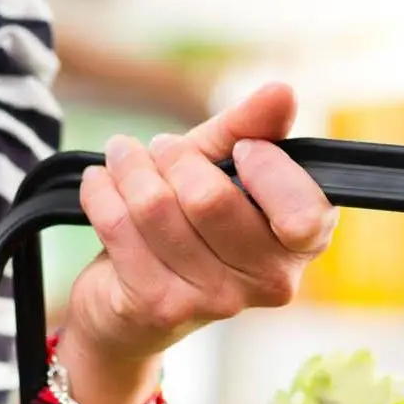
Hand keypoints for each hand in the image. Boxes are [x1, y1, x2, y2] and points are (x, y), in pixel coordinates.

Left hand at [66, 82, 335, 367]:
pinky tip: (101, 185)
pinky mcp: (160, 307)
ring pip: (156, 207)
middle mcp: (268, 281)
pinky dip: (101, 192)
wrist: (135, 309)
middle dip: (175, 156)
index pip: (303, 213)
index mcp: (303, 244)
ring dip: (130, 167)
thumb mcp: (223, 168)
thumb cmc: (191, 227)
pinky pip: (118, 226)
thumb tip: (281, 93)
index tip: (242, 150)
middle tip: (161, 149)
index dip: (267, 169)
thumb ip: (252, 128)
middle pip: (210, 199)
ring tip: (124, 158)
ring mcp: (215, 301)